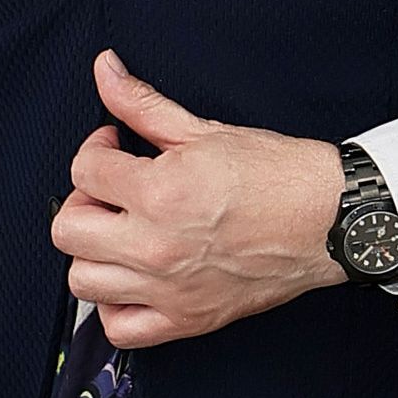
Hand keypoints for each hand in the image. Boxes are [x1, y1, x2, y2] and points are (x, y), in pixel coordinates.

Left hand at [51, 52, 346, 348]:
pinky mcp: (187, 319)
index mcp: (160, 193)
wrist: (330, 219)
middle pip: (68, 230)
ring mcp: (169, 289)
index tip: (116, 146)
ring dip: (92, 252)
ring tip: (120, 232)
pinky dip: (114, 307)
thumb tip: (105, 69)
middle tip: (111, 190)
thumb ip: (142, 104)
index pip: (84, 171)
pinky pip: (120, 328)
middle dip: (83, 200)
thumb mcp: (204, 130)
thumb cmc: (278, 175)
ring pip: (82, 280)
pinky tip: (132, 279)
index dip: (96, 149)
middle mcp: (156, 246)